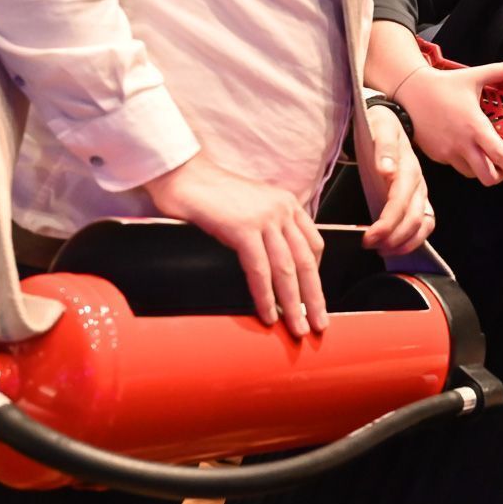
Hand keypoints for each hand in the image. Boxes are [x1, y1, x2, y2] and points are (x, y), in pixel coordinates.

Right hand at [145, 154, 325, 336]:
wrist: (183, 175)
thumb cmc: (211, 194)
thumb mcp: (251, 207)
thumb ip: (267, 228)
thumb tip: (273, 263)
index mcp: (287, 204)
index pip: (314, 244)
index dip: (316, 275)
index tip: (314, 298)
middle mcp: (282, 209)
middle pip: (306, 261)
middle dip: (314, 297)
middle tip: (319, 324)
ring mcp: (264, 218)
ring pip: (287, 269)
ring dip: (294, 304)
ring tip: (297, 328)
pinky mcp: (243, 228)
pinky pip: (259, 270)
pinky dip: (265, 296)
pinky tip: (268, 314)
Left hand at [360, 102, 433, 254]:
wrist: (391, 119)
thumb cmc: (381, 125)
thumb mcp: (381, 127)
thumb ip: (384, 148)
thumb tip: (387, 170)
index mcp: (408, 168)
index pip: (400, 202)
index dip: (387, 223)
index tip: (368, 237)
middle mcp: (418, 183)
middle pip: (413, 218)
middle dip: (393, 237)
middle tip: (370, 246)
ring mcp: (421, 193)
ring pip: (422, 225)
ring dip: (404, 242)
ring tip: (382, 250)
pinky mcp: (420, 199)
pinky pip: (425, 225)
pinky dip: (413, 240)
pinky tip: (395, 247)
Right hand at [394, 62, 502, 188]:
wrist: (409, 90)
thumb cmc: (443, 84)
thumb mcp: (475, 74)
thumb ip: (501, 72)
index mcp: (475, 126)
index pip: (500, 156)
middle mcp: (462, 144)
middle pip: (487, 177)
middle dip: (500, 178)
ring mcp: (448, 152)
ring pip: (471, 174)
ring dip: (482, 170)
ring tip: (485, 156)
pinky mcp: (436, 156)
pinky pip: (456, 166)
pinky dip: (465, 162)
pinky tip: (464, 146)